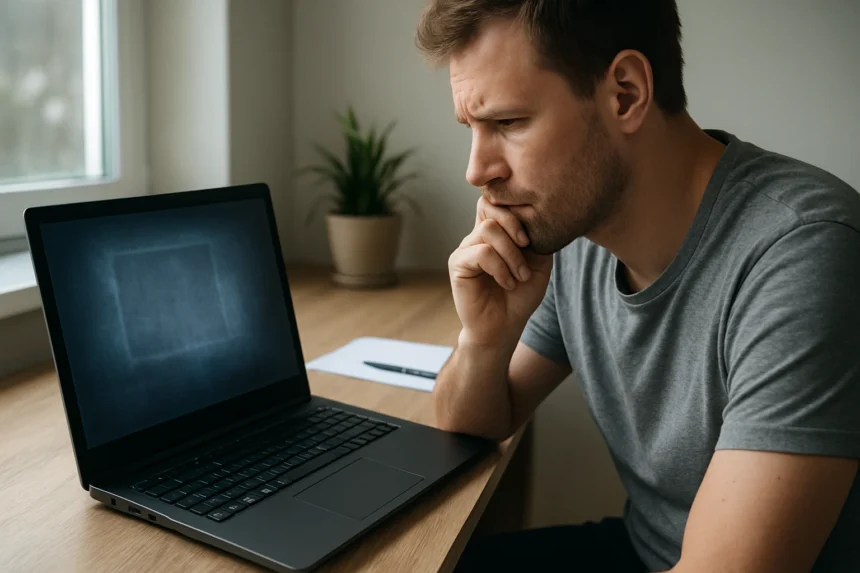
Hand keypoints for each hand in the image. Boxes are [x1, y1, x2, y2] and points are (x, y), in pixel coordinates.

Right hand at [448, 196, 552, 345]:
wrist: (504, 327)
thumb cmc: (520, 296)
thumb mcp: (539, 263)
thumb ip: (536, 237)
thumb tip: (536, 214)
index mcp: (495, 232)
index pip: (496, 200)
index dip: (514, 207)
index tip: (531, 233)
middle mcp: (477, 236)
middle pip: (489, 206)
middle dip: (515, 225)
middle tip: (528, 247)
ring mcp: (466, 249)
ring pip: (489, 230)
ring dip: (511, 254)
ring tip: (520, 275)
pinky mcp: (458, 264)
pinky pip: (482, 252)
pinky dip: (500, 268)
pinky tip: (508, 283)